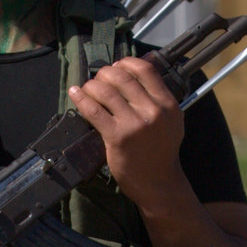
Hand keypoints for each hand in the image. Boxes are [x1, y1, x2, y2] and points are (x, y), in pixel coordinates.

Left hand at [72, 56, 187, 210]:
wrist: (159, 183)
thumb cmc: (162, 152)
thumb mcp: (171, 122)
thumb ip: (158, 100)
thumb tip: (133, 76)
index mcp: (167, 104)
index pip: (145, 70)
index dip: (126, 62)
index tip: (116, 66)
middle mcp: (153, 111)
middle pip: (122, 77)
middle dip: (105, 73)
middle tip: (99, 79)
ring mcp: (135, 124)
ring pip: (106, 91)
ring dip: (92, 86)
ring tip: (86, 88)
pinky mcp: (117, 137)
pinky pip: (94, 111)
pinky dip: (81, 99)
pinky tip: (75, 94)